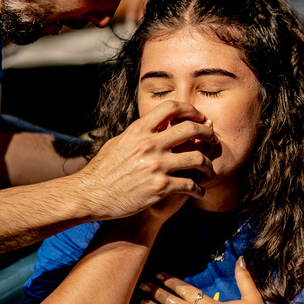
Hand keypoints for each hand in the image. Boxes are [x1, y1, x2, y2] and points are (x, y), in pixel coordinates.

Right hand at [72, 100, 216, 220]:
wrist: (89, 195)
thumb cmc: (102, 170)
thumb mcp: (118, 143)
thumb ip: (139, 133)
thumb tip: (155, 123)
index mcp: (139, 130)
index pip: (171, 107)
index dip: (191, 110)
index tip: (200, 117)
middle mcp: (149, 144)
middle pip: (191, 129)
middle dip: (208, 134)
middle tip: (213, 140)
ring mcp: (156, 166)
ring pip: (197, 159)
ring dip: (208, 165)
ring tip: (208, 170)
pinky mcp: (160, 187)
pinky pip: (190, 185)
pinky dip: (199, 189)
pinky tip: (200, 192)